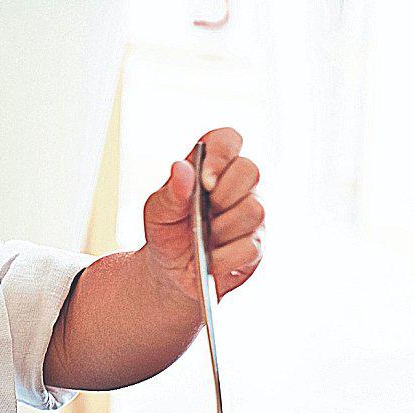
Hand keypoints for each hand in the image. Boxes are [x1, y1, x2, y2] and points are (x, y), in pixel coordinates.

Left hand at [142, 128, 263, 302]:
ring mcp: (251, 216)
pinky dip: (224, 256)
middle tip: (202, 212)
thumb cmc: (166, 233)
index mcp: (212, 169)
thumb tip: (182, 168)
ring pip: (255, 209)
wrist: (168, 273)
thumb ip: (170, 191)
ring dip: (222, 228)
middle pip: (251, 170)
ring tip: (204, 238)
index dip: (221, 153)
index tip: (205, 180)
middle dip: (223, 194)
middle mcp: (238, 188)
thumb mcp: (157, 212)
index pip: (228, 139)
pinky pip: (250, 246)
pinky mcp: (256, 247)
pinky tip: (211, 259)